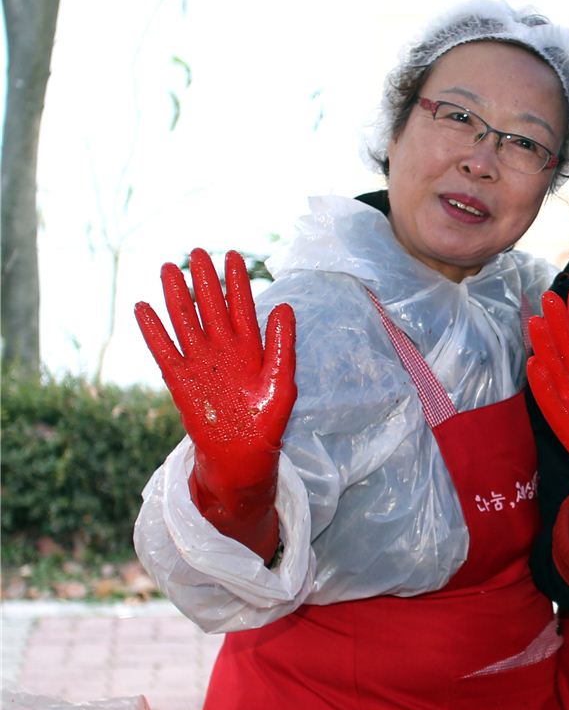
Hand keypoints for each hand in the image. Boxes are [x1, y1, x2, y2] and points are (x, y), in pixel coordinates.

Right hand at [135, 248, 295, 557]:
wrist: (244, 458)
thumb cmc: (267, 424)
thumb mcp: (282, 382)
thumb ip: (282, 345)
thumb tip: (284, 305)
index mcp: (251, 349)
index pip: (243, 307)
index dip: (237, 282)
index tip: (232, 256)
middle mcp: (223, 351)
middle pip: (211, 308)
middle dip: (204, 280)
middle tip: (197, 251)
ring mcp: (200, 364)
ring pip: (186, 322)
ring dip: (176, 296)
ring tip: (168, 268)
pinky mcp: (180, 381)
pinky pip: (164, 351)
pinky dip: (154, 331)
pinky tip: (143, 308)